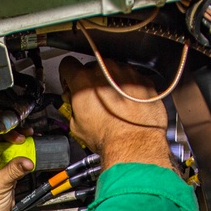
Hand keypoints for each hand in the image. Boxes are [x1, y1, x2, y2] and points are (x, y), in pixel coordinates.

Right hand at [58, 56, 170, 170]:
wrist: (135, 145)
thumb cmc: (109, 138)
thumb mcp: (77, 126)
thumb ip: (73, 107)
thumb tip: (75, 106)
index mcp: (83, 80)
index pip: (68, 65)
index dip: (67, 76)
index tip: (71, 85)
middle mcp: (105, 70)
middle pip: (92, 68)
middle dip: (91, 83)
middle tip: (94, 102)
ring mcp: (126, 73)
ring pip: (114, 72)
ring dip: (112, 85)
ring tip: (114, 106)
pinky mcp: (143, 80)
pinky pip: (133, 80)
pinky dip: (130, 89)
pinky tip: (128, 106)